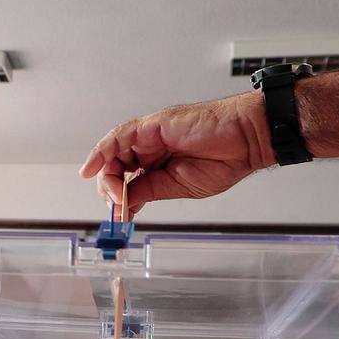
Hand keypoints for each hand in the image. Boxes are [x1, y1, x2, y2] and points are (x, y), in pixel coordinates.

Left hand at [79, 92, 272, 217]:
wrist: (246, 141)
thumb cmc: (225, 159)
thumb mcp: (176, 187)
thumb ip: (147, 192)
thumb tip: (122, 203)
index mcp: (159, 164)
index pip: (127, 178)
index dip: (118, 195)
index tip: (118, 213)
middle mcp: (151, 147)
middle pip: (116, 165)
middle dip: (109, 186)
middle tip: (114, 203)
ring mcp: (151, 135)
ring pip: (114, 151)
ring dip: (106, 172)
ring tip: (110, 191)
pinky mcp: (153, 125)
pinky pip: (119, 136)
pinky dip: (102, 151)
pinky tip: (92, 168)